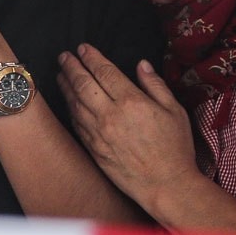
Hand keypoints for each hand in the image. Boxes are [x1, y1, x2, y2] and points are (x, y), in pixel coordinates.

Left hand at [57, 44, 200, 213]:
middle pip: (83, 84)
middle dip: (71, 67)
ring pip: (75, 103)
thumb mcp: (174, 110)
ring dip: (66, 86)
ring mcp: (99, 133)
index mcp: (131, 101)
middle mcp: (110, 115)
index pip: (104, 71)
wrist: (166, 186)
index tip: (82, 48)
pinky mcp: (94, 149)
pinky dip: (70, 109)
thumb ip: (155, 85)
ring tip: (61, 74)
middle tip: (64, 56)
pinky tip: (69, 102)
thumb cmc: (175, 148)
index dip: (91, 57)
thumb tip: (141, 65)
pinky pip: (77, 124)